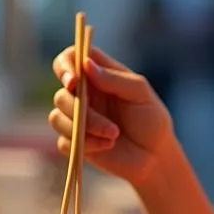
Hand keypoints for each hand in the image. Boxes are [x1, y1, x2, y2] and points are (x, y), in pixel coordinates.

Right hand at [50, 45, 173, 185]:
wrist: (155, 155)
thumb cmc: (151, 119)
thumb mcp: (140, 93)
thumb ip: (115, 78)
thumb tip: (86, 64)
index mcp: (98, 75)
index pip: (70, 58)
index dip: (65, 65)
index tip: (73, 80)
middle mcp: (83, 94)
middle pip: (61, 94)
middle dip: (81, 110)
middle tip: (111, 125)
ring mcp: (77, 119)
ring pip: (57, 118)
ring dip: (86, 128)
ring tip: (114, 135)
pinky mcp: (75, 142)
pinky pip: (63, 141)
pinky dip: (86, 144)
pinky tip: (107, 146)